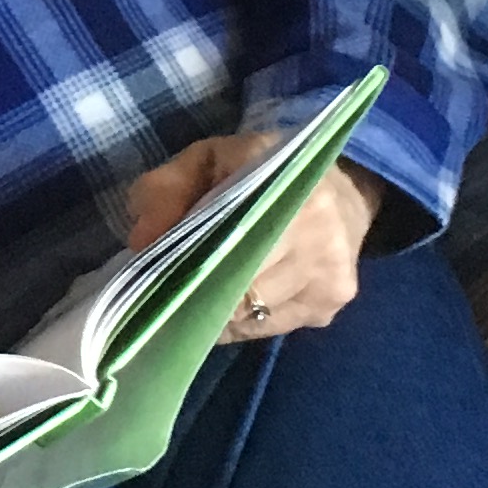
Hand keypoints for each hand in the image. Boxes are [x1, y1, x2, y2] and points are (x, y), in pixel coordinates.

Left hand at [124, 132, 378, 343]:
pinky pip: (267, 328)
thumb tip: (141, 242)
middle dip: (195, 290)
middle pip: (235, 284)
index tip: (154, 269)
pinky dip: (242, 321)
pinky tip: (236, 301)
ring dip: (217, 310)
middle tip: (169, 286)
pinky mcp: (331, 305)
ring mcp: (329, 274)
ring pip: (249, 315)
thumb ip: (166, 190)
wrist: (346, 191)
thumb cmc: (261, 172)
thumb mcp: (208, 159)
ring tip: (201, 293)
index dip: (182, 258)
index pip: (221, 236)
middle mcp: (317, 231)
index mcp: (283, 182)